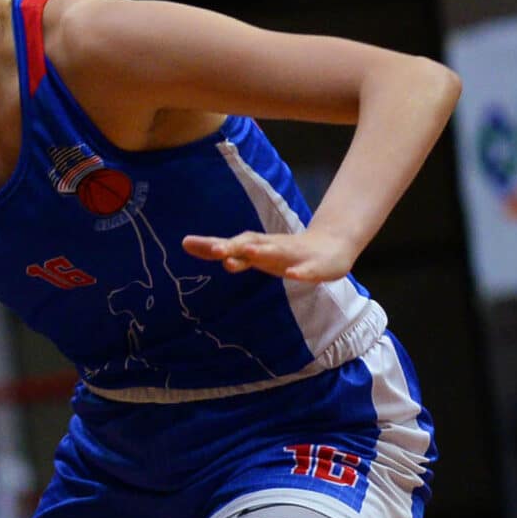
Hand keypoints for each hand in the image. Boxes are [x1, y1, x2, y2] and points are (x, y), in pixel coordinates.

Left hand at [180, 227, 359, 281]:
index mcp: (256, 247)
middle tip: (216, 250)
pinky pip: (307, 270)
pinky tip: (294, 274)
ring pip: (277, 252)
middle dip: (234, 246)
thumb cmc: (285, 253)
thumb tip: (190, 245)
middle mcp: (272, 247)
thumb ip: (227, 253)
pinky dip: (300, 272)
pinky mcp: (314, 266)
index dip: (209, 244)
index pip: (229, 243)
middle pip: (250, 244)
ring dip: (263, 252)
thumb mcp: (254, 254)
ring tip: (250, 252)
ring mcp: (293, 255)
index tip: (186, 243)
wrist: (330, 248)